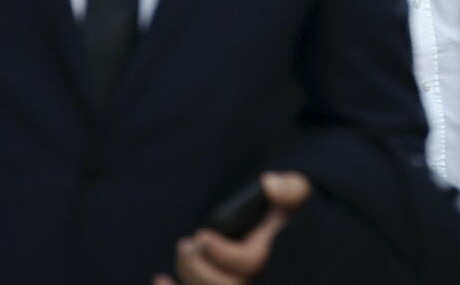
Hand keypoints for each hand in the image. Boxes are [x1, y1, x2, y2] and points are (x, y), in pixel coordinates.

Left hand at [153, 171, 311, 284]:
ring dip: (187, 280)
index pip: (248, 263)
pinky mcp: (223, 282)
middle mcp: (260, 279)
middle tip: (186, 244)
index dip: (223, 254)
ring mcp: (241, 283)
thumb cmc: (290, 210)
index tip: (203, 236)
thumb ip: (292, 188)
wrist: (287, 227)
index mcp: (275, 257)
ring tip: (183, 250)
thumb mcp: (299, 194)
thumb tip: (268, 184)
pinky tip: (160, 281)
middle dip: (198, 270)